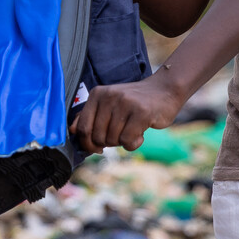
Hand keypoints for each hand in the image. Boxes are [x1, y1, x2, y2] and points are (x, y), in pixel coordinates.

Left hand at [72, 71, 186, 152]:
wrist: (165, 90)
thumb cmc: (135, 102)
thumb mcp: (109, 103)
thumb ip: (90, 116)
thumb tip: (72, 131)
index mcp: (97, 94)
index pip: (82, 128)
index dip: (87, 144)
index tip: (97, 148)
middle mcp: (109, 96)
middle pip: (97, 137)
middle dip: (109, 143)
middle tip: (121, 135)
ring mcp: (125, 103)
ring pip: (113, 140)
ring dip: (123, 143)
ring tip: (132, 131)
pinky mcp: (141, 112)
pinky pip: (128, 141)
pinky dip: (134, 144)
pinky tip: (140, 134)